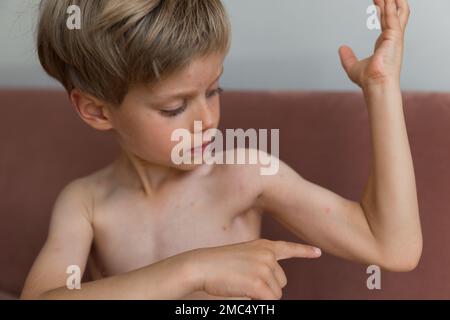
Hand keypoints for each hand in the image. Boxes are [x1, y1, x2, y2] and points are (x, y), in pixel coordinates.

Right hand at [185, 239, 320, 299]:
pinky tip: (243, 292)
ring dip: (262, 296)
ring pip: (276, 294)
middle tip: (246, 282)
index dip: (304, 251)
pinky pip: (269, 301)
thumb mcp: (244, 256)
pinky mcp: (259, 283)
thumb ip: (262, 263)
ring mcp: (264, 268)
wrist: (201, 266)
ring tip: (241, 284)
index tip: (318, 252)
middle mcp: (268, 255)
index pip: (288, 248)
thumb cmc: (218, 264)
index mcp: (263, 246)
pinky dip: (258, 302)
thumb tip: (276, 286)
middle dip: (268, 288)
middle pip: (282, 282)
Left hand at [339, 0, 409, 87]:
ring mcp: (395, 37)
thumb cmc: (368, 80)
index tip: (377, 1)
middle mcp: (393, 38)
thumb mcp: (353, 67)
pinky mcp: (394, 36)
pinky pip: (392, 16)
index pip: (386, 22)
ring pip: (397, 12)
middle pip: (395, 14)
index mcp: (385, 43)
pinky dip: (390, 6)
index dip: (382, 10)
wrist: (375, 85)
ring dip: (393, 1)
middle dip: (391, 2)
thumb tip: (342, 48)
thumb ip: (347, 57)